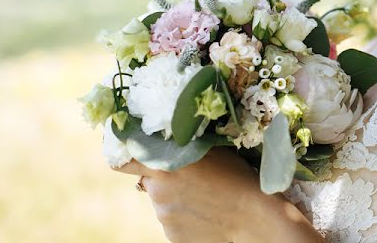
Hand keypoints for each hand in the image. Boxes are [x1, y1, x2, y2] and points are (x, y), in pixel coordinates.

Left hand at [113, 147, 312, 242]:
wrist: (253, 220)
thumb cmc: (238, 178)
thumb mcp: (212, 152)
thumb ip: (184, 148)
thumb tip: (168, 143)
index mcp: (164, 166)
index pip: (124, 161)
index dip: (125, 156)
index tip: (131, 153)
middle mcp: (157, 193)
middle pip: (150, 181)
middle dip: (165, 178)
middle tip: (194, 177)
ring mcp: (164, 217)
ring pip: (164, 202)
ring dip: (177, 198)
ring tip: (207, 197)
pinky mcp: (173, 236)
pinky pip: (175, 221)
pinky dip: (187, 217)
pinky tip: (208, 214)